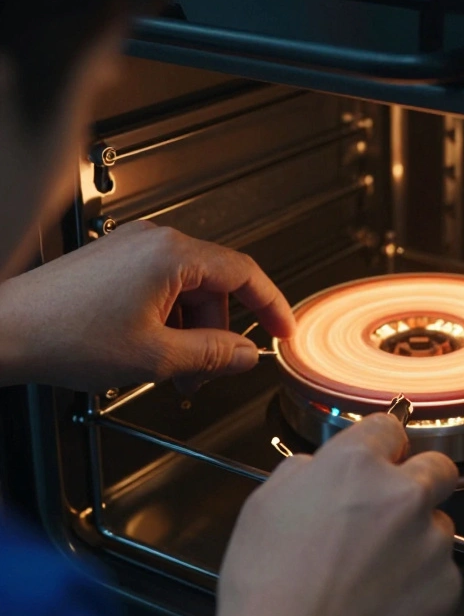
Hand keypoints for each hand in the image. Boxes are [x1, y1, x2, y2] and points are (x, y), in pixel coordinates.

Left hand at [0, 220, 294, 392]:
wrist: (2, 329)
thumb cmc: (63, 334)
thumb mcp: (155, 356)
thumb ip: (212, 355)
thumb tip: (246, 355)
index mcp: (173, 255)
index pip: (245, 273)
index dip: (272, 306)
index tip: (283, 330)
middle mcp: (154, 242)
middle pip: (214, 288)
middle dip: (216, 335)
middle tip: (208, 373)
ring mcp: (131, 249)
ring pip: (186, 292)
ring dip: (188, 333)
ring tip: (171, 372)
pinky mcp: (112, 262)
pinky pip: (159, 289)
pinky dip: (165, 322)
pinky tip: (149, 353)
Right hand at [213, 414, 461, 615]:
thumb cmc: (267, 589)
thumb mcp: (265, 506)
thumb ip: (304, 471)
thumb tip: (321, 467)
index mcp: (356, 466)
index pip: (388, 427)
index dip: (380, 445)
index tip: (380, 457)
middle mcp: (403, 494)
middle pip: (436, 467)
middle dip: (417, 482)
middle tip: (389, 510)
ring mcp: (430, 540)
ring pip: (438, 523)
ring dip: (416, 537)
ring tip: (371, 570)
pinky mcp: (446, 584)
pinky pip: (442, 571)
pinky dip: (420, 581)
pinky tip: (383, 597)